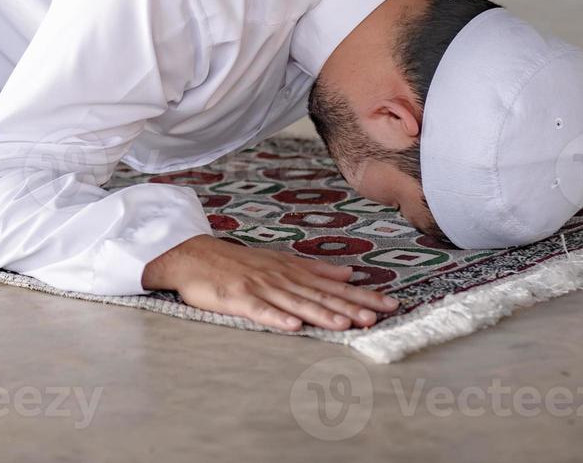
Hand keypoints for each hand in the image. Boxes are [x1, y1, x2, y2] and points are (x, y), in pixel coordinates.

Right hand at [141, 235, 396, 331]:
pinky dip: (276, 317)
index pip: (333, 286)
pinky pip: (259, 310)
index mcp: (292, 271)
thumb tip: (350, 274)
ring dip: (320, 314)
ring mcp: (259, 288)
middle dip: (350, 306)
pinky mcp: (237, 298)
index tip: (389, 304)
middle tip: (378, 316)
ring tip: (345, 324)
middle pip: (320, 295)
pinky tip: (293, 326)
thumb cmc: (238, 262)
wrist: (193, 256)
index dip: (361, 295)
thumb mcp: (280, 261)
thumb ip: (315, 270)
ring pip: (295, 302)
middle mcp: (281, 278)